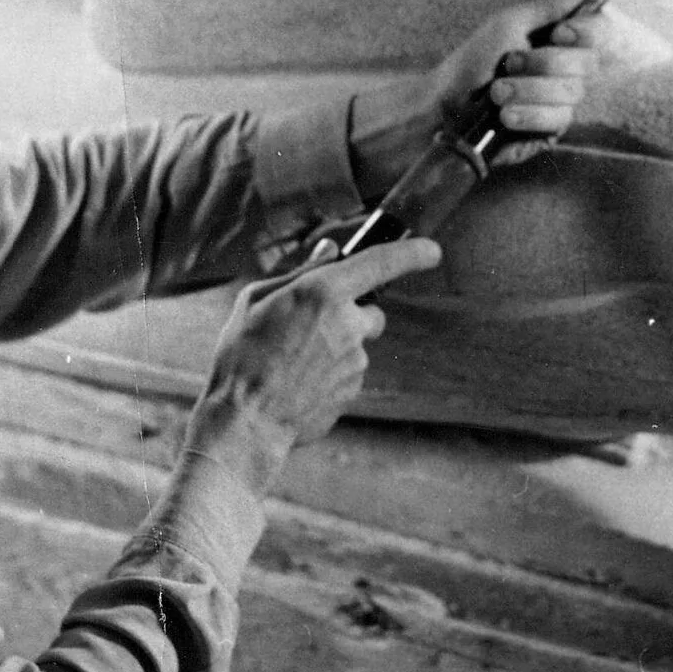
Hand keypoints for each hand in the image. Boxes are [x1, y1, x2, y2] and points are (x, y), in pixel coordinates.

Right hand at [185, 237, 442, 484]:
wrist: (244, 420)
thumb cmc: (240, 355)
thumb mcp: (256, 300)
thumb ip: (301, 272)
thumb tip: (331, 252)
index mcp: (324, 291)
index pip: (382, 263)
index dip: (413, 253)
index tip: (432, 251)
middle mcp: (348, 323)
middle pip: (372, 313)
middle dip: (352, 316)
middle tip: (311, 329)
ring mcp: (355, 360)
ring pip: (356, 346)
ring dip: (335, 349)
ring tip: (291, 364)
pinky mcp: (354, 389)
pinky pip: (348, 374)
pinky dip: (330, 376)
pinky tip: (298, 384)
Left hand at [351, 0, 660, 187]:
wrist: (444, 106)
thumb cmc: (473, 62)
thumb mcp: (510, 24)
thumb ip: (552, 3)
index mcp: (558, 40)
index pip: (598, 30)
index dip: (585, 31)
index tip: (558, 33)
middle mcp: (565, 70)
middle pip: (588, 63)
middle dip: (545, 63)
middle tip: (509, 63)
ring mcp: (560, 102)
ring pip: (572, 93)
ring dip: (529, 89)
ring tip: (496, 92)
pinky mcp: (550, 130)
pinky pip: (558, 120)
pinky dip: (528, 114)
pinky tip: (505, 116)